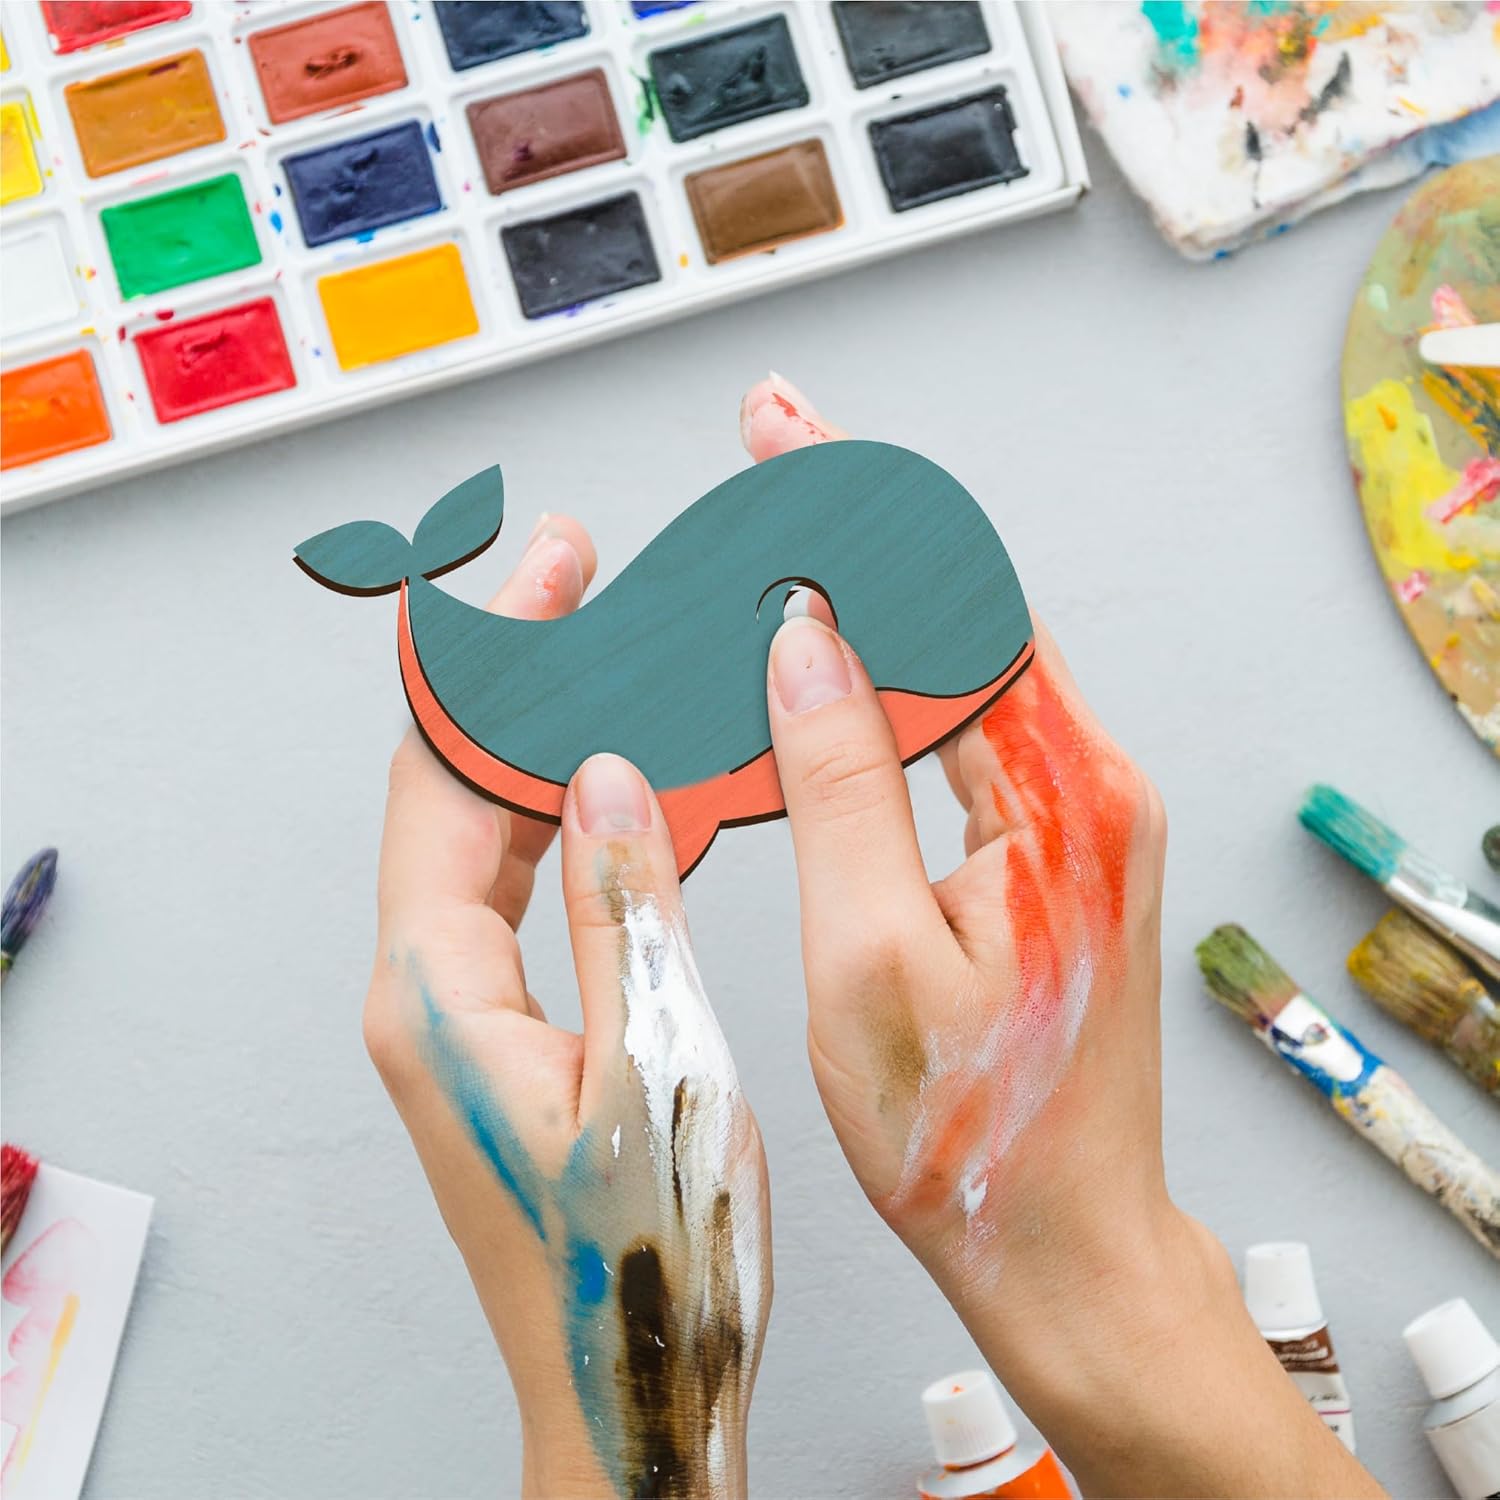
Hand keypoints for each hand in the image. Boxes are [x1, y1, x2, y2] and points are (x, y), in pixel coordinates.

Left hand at [364, 520, 770, 1498]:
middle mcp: (421, 999)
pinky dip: (561, 828)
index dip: (495, 662)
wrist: (633, 1392)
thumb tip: (603, 778)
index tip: (549, 574)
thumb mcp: (657, 1060)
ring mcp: (452, 1022)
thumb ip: (622, 906)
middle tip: (581, 591)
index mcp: (434, 993)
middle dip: (512, 683)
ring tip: (605, 668)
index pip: (440, 777)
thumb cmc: (649, 1258)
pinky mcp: (495, 1042)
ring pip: (479, 842)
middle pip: (446, 795)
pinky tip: (623, 798)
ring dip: (537, 751)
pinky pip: (512, 897)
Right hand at [741, 375, 1381, 1498]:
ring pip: (966, 666)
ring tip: (786, 538)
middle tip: (776, 454)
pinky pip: (969, 732)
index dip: (859, 505)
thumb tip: (804, 641)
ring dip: (874, 599)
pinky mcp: (1057, 854)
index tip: (785, 432)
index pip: (952, 603)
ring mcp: (1081, 821)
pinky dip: (894, 681)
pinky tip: (833, 660)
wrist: (1061, 1243)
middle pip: (967, 611)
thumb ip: (838, 784)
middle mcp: (1092, 790)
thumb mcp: (868, 956)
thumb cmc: (968, 1130)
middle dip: (863, 525)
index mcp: (1063, 801)